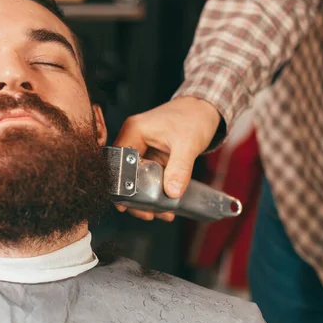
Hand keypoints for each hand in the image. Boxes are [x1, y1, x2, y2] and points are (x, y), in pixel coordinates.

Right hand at [113, 97, 220, 220]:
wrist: (204, 108)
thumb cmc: (194, 117)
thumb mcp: (188, 144)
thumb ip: (179, 169)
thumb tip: (171, 193)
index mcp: (134, 130)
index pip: (118, 161)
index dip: (120, 184)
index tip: (127, 204)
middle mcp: (132, 138)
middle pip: (125, 173)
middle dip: (135, 196)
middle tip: (147, 213)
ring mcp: (141, 148)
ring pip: (135, 178)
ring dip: (146, 196)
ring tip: (160, 213)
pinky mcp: (150, 155)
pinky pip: (147, 176)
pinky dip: (154, 190)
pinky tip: (165, 204)